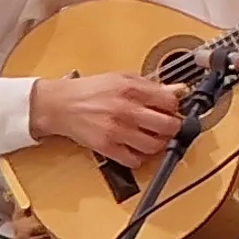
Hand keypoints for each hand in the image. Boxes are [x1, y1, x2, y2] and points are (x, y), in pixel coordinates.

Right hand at [33, 73, 185, 170]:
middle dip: (173, 127)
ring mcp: (117, 131)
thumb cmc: (90, 91)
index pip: (170, 103)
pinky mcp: (106, 147)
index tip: (173, 110)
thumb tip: (178, 90)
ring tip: (153, 137)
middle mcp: (126, 110)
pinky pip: (134, 160)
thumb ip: (151, 85)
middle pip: (167, 126)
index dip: (175, 107)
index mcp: (132, 89)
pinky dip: (139, 157)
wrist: (60, 105)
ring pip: (154, 146)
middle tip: (168, 126)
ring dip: (159, 144)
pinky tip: (136, 148)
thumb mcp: (122, 78)